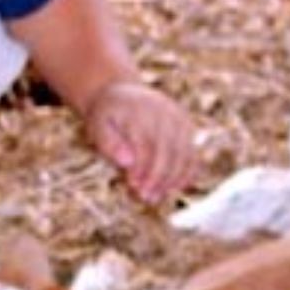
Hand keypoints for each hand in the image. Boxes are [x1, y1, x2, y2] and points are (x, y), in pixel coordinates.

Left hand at [84, 79, 198, 205]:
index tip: (134, 186)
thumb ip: (108, 143)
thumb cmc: (107, 115)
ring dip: (173, 179)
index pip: (146, 144)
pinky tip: (175, 188)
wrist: (121, 92)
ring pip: (184, 154)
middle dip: (158, 178)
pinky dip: (187, 172)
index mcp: (139, 110)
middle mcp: (163, 111)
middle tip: (147, 198)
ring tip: (157, 196)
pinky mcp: (187, 126)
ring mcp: (178, 118)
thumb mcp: (96, 125)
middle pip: (168, 150)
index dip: (142, 168)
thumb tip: (126, 163)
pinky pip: (192, 152)